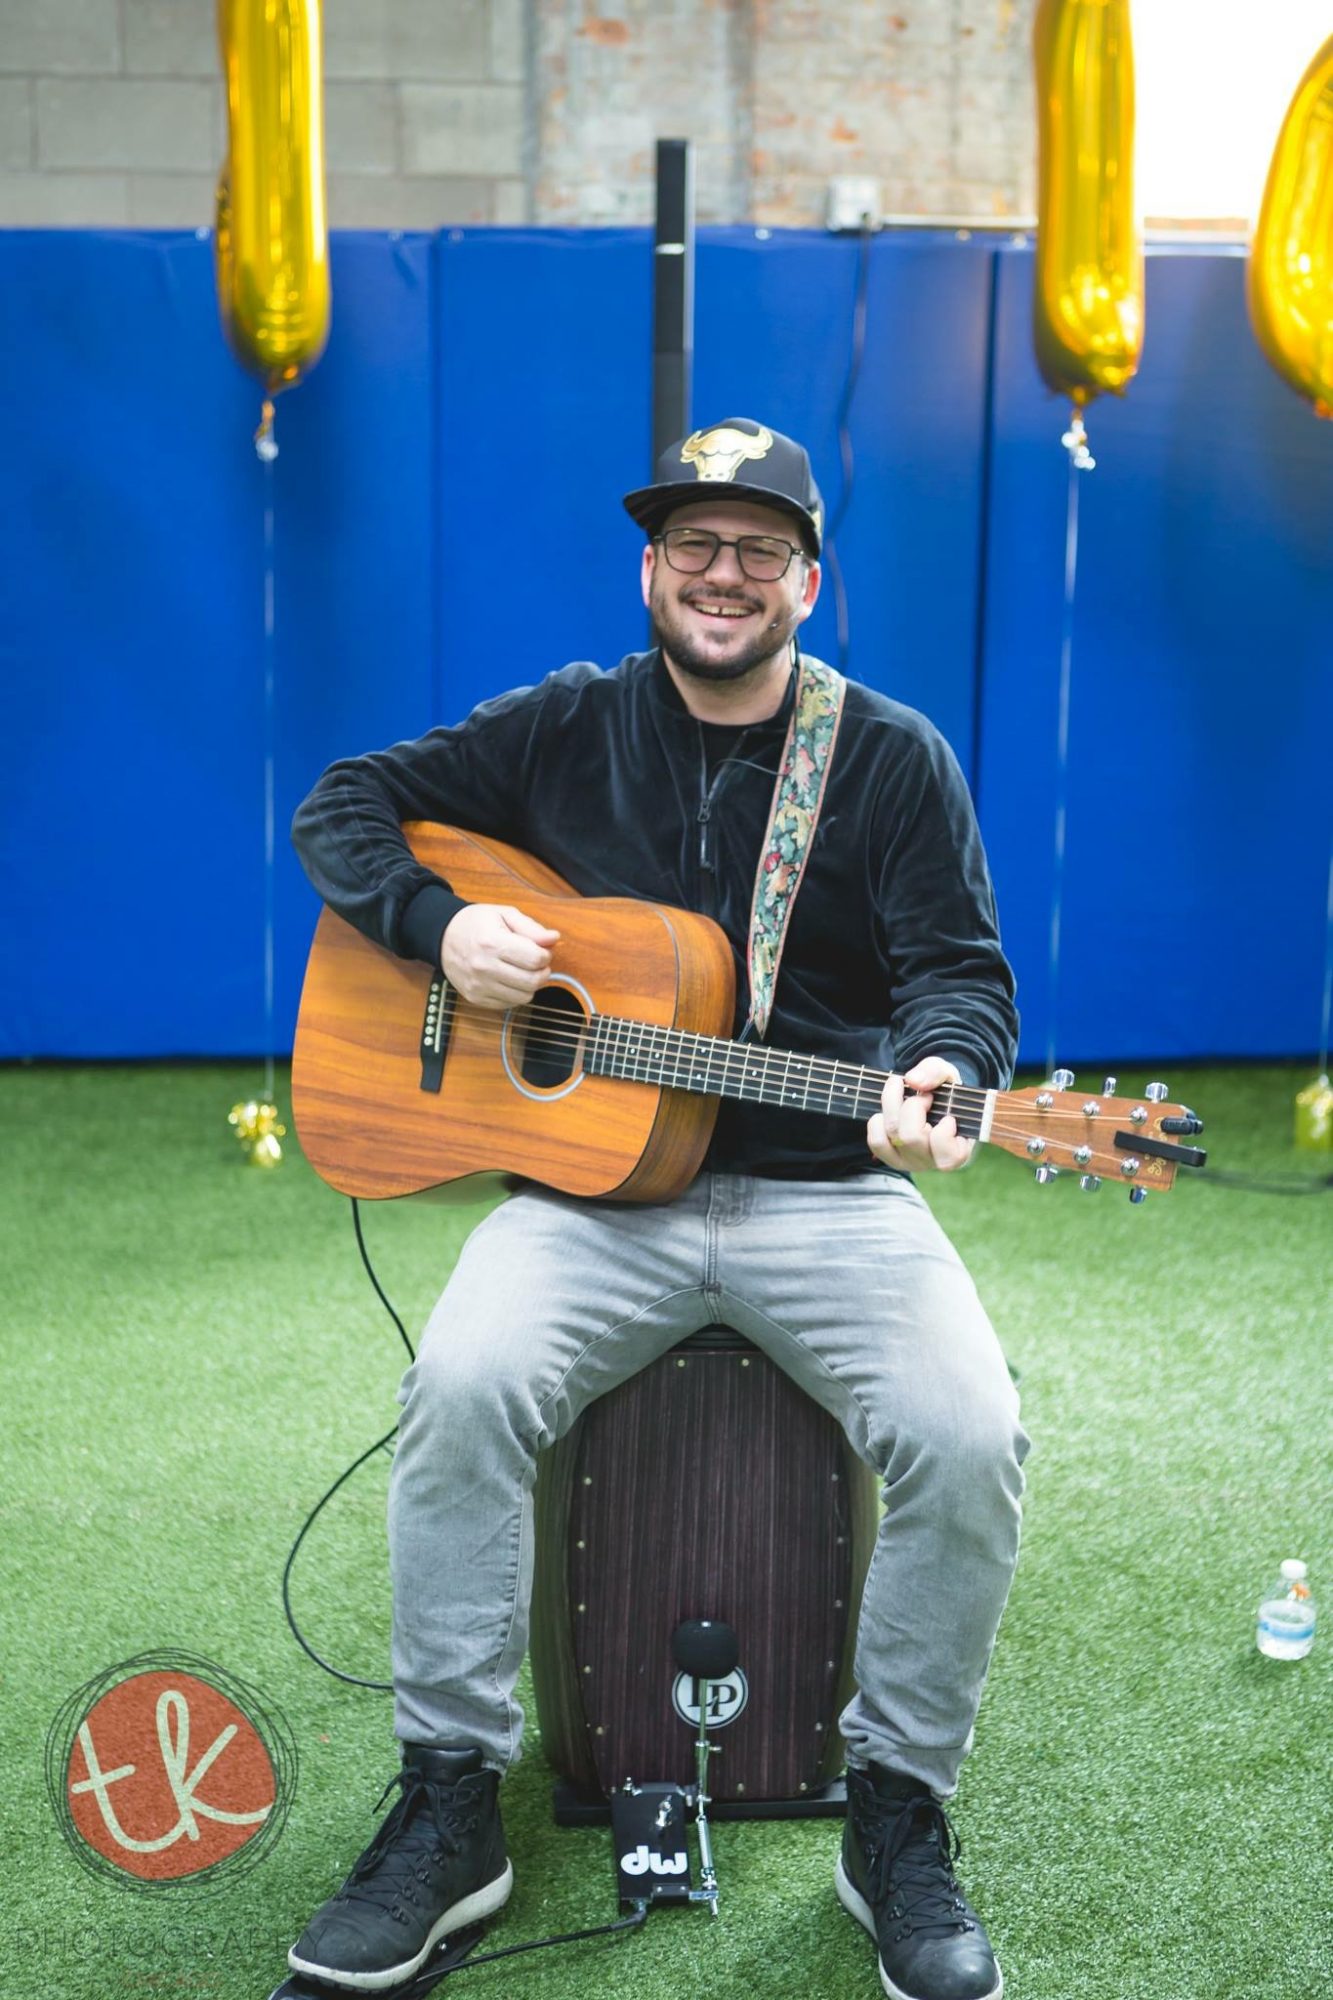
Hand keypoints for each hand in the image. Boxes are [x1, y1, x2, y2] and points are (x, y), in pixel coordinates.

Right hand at [441, 904, 560, 1008]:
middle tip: (537, 963)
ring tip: (523, 970)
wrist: (443, 937)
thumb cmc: (476, 924)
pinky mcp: (476, 998)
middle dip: (543, 971)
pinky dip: (515, 993)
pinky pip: (509, 1003)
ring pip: (524, 996)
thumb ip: (531, 927)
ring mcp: (478, 986)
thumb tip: (553, 939)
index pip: (535, 959)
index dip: (546, 954)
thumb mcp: (504, 914)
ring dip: (530, 984)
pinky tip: (509, 978)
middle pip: (533, 981)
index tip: (542, 950)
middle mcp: (484, 967)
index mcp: (492, 942)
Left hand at [867, 1056, 974, 1173]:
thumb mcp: (948, 1075)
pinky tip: (889, 1111)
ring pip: (892, 1135)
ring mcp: (910, 1161)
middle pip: (911, 1137)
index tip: (948, 1115)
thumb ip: (936, 1072)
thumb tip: (913, 1081)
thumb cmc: (945, 1093)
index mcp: (956, 1151)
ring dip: (893, 1106)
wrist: (932, 1100)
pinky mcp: (890, 1157)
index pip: (948, 1155)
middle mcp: (932, 1161)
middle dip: (914, 1106)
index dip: (945, 1130)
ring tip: (902, 1094)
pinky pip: (876, 1141)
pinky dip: (878, 1121)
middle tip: (923, 1096)